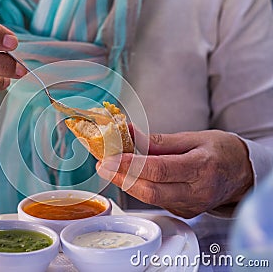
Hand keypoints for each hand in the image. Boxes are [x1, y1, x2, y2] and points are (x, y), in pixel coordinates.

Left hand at [96, 125, 252, 217]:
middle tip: (103, 165)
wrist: (242, 174)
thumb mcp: (194, 137)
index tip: (109, 158)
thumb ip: (160, 141)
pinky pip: (157, 202)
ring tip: (111, 168)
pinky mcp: (185, 211)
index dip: (131, 165)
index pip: (159, 170)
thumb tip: (129, 133)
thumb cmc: (220, 151)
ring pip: (150, 199)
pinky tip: (129, 176)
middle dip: (121, 178)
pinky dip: (140, 188)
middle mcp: (197, 192)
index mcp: (202, 168)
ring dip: (127, 183)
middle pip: (150, 191)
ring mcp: (191, 206)